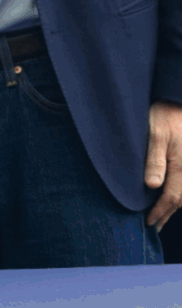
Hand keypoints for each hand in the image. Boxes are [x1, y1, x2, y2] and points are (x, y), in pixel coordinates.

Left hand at [145, 100, 181, 228]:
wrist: (177, 101)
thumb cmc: (164, 115)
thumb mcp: (155, 135)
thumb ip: (154, 160)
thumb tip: (152, 186)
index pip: (172, 197)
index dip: (160, 212)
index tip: (148, 223)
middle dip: (167, 213)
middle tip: (154, 226)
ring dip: (174, 205)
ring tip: (162, 215)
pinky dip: (180, 193)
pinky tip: (172, 196)